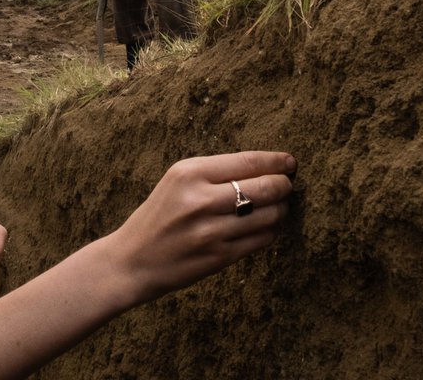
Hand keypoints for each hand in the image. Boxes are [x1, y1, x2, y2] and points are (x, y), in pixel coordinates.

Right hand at [104, 151, 294, 304]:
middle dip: (283, 185)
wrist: (132, 260)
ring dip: (281, 210)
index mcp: (189, 173)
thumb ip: (216, 173)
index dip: (276, 161)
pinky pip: (262, 239)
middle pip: (264, 187)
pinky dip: (271, 231)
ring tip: (277, 207)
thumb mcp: (177, 182)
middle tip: (286, 185)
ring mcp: (211, 231)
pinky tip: (267, 226)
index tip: (289, 162)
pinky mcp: (219, 257)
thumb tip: (266, 167)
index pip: (248, 161)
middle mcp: (200, 200)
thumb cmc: (159, 215)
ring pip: (269, 215)